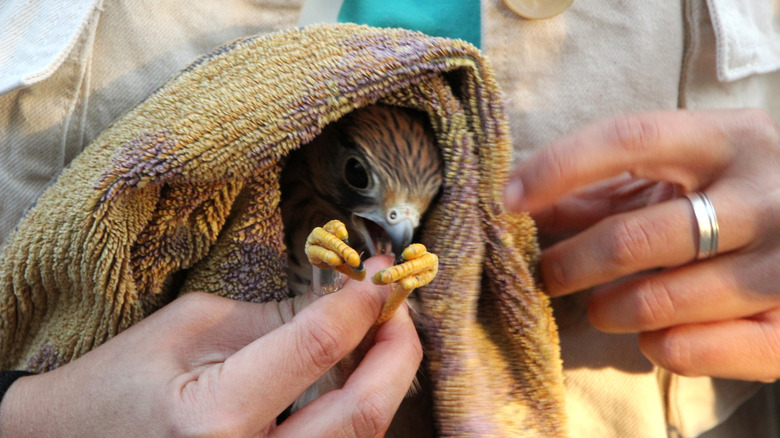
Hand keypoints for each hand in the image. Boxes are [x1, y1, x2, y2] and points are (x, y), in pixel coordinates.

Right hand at [0, 256, 421, 436]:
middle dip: (397, 351)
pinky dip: (357, 410)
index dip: (360, 304)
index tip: (378, 275)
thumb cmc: (120, 380)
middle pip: (363, 414)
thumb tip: (343, 297)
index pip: (318, 348)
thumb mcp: (191, 327)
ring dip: (385, 382)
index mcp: (217, 416)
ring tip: (382, 335)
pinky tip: (355, 376)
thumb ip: (275, 316)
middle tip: (397, 308)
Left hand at [504, 109, 779, 381]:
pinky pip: (700, 350)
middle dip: (570, 264)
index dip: (558, 166)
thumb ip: (604, 188)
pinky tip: (651, 337)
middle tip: (545, 276)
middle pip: (634, 237)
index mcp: (728, 139)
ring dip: (609, 310)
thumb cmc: (737, 194)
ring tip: (597, 308)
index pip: (628, 138)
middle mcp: (764, 194)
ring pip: (661, 302)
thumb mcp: (680, 174)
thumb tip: (523, 203)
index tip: (507, 198)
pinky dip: (660, 348)